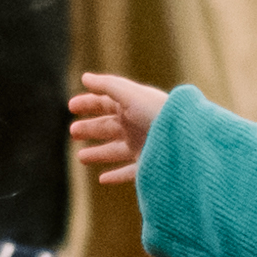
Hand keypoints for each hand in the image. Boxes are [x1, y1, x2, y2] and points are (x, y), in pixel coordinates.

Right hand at [66, 72, 165, 187]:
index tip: (70, 106)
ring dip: (98, 152)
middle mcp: (137, 125)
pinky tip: (102, 179)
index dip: (88, 103)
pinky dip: (115, 175)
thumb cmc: (158, 113)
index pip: (106, 102)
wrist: (186, 140)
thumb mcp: (130, 95)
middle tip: (72, 132)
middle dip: (90, 128)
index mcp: (133, 105)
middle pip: (108, 126)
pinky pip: (128, 172)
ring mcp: (143, 146)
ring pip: (115, 150)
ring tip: (80, 157)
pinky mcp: (148, 165)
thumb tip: (84, 77)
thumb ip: (107, 86)